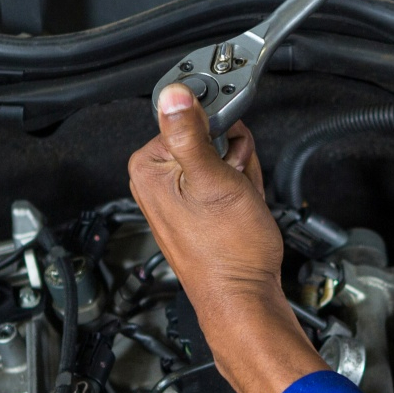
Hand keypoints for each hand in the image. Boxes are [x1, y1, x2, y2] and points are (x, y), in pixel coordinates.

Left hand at [126, 84, 325, 392]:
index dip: (221, 133)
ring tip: (239, 204)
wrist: (245, 298)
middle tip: (235, 187)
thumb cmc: (229, 251)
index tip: (229, 155)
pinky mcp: (196, 210)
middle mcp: (157, 180)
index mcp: (148, 167)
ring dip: (240, 176)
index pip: (191, 117)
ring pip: (221, 158)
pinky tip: (241, 210)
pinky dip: (240, 191)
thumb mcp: (212, 179)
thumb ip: (191, 132)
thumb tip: (173, 93)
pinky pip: (225, 181)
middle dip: (232, 157)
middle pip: (207, 136)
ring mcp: (177, 197)